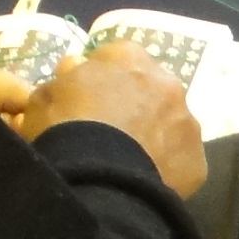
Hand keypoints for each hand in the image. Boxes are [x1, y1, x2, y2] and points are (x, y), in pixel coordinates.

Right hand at [19, 41, 206, 198]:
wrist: (96, 182)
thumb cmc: (64, 131)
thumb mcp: (43, 99)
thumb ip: (61, 80)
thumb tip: (73, 69)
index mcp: (128, 58)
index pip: (114, 56)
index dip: (98, 75)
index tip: (84, 95)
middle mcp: (165, 82)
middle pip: (147, 87)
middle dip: (130, 101)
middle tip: (108, 127)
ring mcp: (186, 122)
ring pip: (167, 122)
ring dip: (150, 132)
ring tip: (125, 158)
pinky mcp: (196, 161)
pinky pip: (177, 158)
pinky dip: (162, 165)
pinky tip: (140, 179)